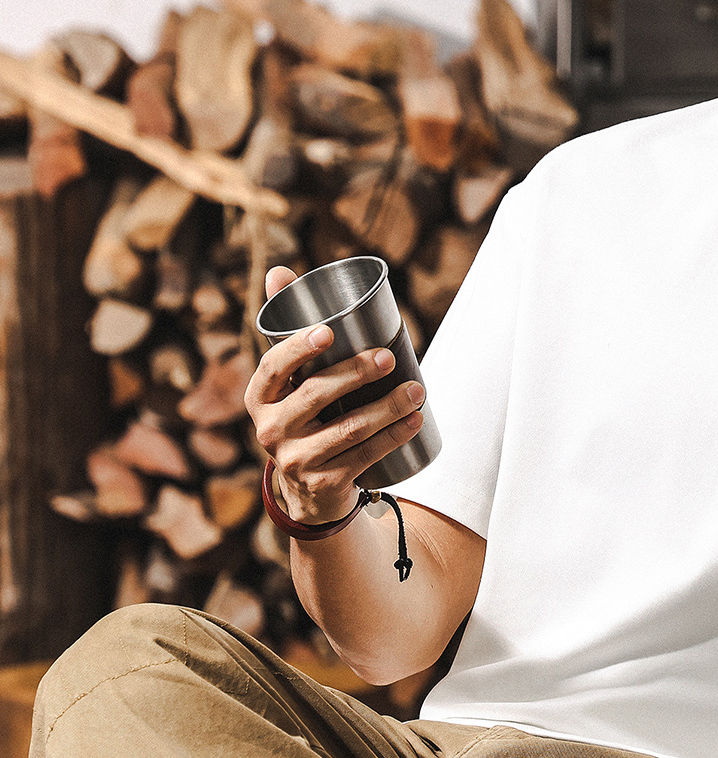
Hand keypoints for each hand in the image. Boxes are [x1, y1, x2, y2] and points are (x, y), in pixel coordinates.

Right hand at [245, 266, 425, 525]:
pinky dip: (394, 437)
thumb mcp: (293, 379)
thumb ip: (289, 326)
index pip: (273, 367)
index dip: (298, 349)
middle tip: (389, 357)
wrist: (310, 489)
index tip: (329, 332)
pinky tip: (415, 422)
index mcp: (259, 396)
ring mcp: (295, 460)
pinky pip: (364, 457)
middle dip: (356, 373)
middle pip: (316, 396)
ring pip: (347, 429)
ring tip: (417, 390)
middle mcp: (269, 429)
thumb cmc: (307, 414)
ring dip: (387, 407)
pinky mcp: (324, 484)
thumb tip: (279, 268)